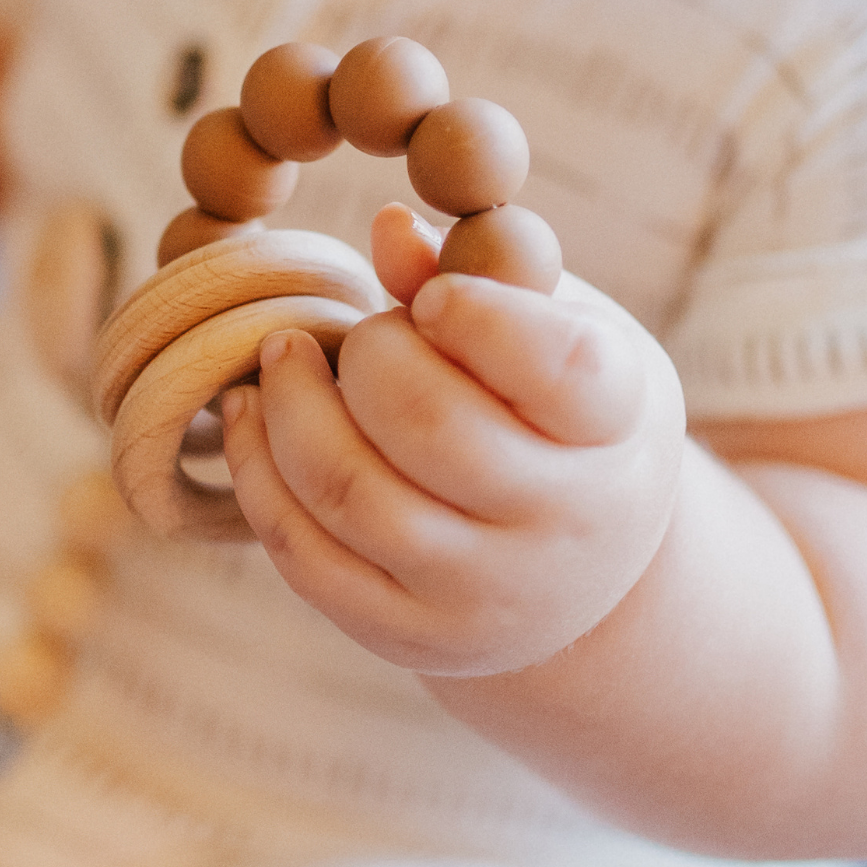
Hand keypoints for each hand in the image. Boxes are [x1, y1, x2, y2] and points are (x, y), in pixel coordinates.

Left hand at [218, 207, 686, 675]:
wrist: (585, 563)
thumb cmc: (562, 407)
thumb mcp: (558, 329)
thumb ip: (483, 277)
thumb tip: (390, 229)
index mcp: (616, 421)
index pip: (553, 362)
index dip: (475, 312)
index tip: (434, 300)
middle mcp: (566, 521)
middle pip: (429, 424)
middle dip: (367, 355)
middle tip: (360, 336)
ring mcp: (486, 594)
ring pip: (351, 491)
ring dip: (289, 407)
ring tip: (281, 357)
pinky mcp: (412, 637)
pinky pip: (306, 557)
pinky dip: (258, 473)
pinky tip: (250, 414)